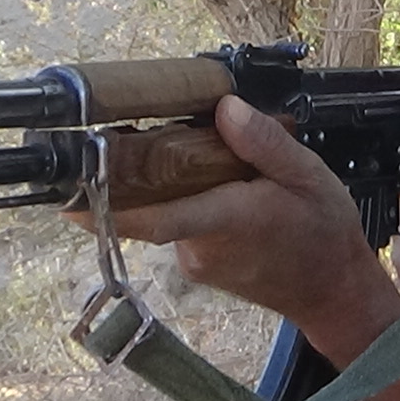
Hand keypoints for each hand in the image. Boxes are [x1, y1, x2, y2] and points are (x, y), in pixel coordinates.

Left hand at [82, 95, 399, 350]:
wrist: (333, 292)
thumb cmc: (324, 233)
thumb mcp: (309, 176)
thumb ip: (265, 143)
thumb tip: (225, 108)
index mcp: (228, 219)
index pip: (156, 217)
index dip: (108, 209)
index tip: (66, 200)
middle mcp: (201, 246)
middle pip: (152, 202)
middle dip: (141, 169)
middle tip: (147, 134)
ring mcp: (196, 260)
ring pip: (166, 210)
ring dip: (174, 184)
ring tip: (214, 161)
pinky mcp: (198, 265)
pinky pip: (180, 223)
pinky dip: (189, 201)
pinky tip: (222, 187)